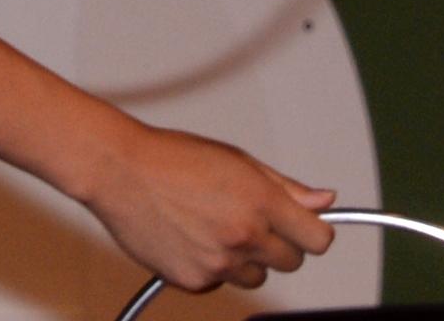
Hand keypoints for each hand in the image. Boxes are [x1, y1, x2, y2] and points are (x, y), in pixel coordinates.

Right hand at [74, 120, 337, 292]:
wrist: (121, 172)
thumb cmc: (173, 159)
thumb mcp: (238, 160)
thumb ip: (286, 186)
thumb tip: (323, 200)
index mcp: (260, 201)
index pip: (318, 239)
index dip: (313, 232)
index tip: (305, 228)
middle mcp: (244, 235)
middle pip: (291, 262)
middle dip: (278, 244)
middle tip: (250, 221)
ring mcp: (219, 262)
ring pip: (256, 277)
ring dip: (246, 259)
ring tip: (215, 227)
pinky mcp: (194, 281)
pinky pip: (220, 284)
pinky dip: (213, 268)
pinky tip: (193, 238)